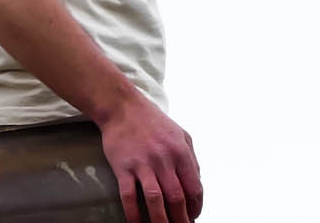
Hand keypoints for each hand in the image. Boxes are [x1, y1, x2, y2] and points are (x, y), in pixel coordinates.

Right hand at [98, 92, 202, 222]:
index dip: (196, 207)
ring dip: (161, 222)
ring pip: (156, 201)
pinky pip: (129, 197)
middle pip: (177, 198)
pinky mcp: (123, 167)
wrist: (122, 107)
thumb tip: (197, 182)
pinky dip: (134, 215)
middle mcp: (164, 159)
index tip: (193, 217)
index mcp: (181, 152)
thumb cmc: (153, 121)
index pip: (194, 188)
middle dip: (181, 220)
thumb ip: (191, 158)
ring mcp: (143, 164)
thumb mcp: (180, 134)